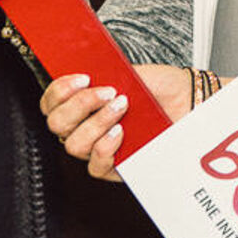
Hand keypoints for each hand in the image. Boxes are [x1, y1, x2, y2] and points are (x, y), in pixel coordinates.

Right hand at [41, 63, 192, 181]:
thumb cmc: (157, 87)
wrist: (186, 99)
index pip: (51, 102)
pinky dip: (106, 147)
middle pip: (57, 124)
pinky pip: (95, 166)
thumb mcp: (129, 71)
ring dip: (97, 122)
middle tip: (109, 92)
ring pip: (74, 144)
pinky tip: (122, 132)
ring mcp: (97, 147)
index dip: (59, 91)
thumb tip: (85, 71)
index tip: (82, 78)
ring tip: (122, 108)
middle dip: (80, 105)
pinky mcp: (114, 166)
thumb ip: (103, 73)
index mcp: (82, 103)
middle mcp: (84, 126)